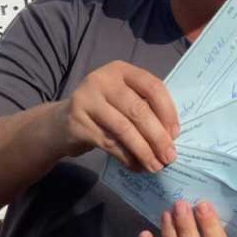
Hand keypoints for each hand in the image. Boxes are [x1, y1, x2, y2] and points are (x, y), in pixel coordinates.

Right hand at [54, 60, 178, 171]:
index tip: (175, 133)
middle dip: (157, 136)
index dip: (167, 111)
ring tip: (155, 166)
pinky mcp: (77, 123)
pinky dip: (126, 157)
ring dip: (143, 151)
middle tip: (169, 156)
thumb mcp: (123, 98)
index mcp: (121, 70)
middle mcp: (103, 80)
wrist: (61, 122)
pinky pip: (109, 143)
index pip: (152, 87)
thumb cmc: (104, 109)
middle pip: (138, 110)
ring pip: (123, 129)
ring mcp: (87, 100)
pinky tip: (137, 166)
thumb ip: (145, 107)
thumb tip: (171, 135)